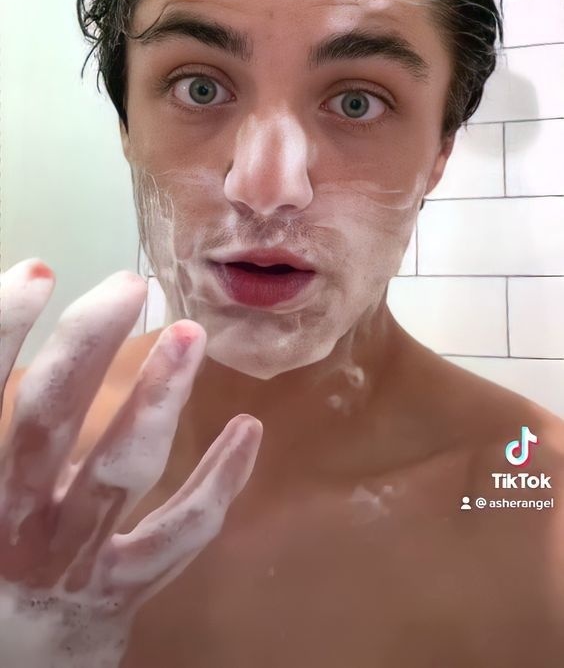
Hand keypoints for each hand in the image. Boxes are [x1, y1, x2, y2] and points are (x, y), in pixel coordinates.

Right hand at [0, 259, 262, 667]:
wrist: (12, 667)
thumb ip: (1, 423)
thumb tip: (20, 321)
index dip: (4, 333)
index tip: (39, 271)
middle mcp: (18, 526)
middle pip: (48, 425)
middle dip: (87, 347)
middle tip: (129, 284)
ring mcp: (74, 561)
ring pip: (120, 475)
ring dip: (158, 400)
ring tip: (192, 335)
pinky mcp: (123, 589)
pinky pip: (179, 533)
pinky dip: (217, 481)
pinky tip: (248, 429)